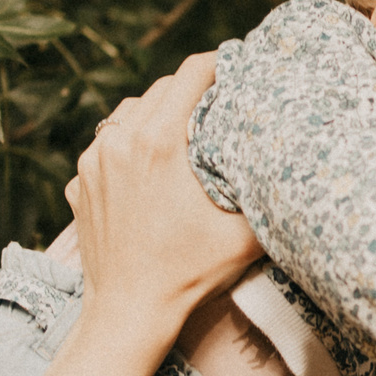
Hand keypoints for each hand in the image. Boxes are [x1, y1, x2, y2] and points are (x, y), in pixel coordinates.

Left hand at [66, 55, 262, 324]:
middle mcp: (118, 141)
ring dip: (157, 113)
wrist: (128, 313)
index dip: (219, 62)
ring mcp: (92, 161)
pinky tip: (150, 166)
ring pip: (128, 112)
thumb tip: (295, 161)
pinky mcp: (79, 182)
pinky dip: (129, 144)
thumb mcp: (246, 233)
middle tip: (219, 98)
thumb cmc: (189, 274)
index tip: (238, 64)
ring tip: (184, 128)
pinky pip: (106, 145)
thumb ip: (268, 190)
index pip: (191, 74)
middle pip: (160, 89)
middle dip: (191, 89)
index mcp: (158, 142)